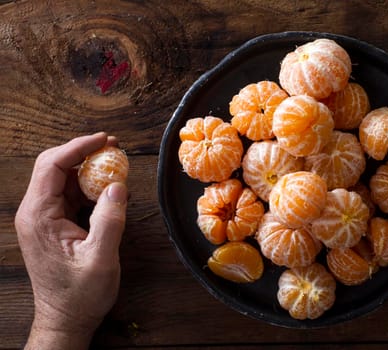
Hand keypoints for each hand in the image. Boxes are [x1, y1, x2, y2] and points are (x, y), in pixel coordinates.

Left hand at [15, 132, 127, 349]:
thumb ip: (110, 220)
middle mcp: (35, 213)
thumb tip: (118, 187)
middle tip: (114, 148)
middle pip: (54, 166)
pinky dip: (89, 187)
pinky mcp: (53, 224)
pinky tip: (109, 190)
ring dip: (88, 169)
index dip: (78, 147)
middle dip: (83, 152)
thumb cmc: (79, 294)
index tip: (105, 140)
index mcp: (39, 216)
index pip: (51, 165)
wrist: (65, 319)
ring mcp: (43, 218)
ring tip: (116, 167)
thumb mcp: (100, 258)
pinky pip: (69, 195)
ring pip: (63, 179)